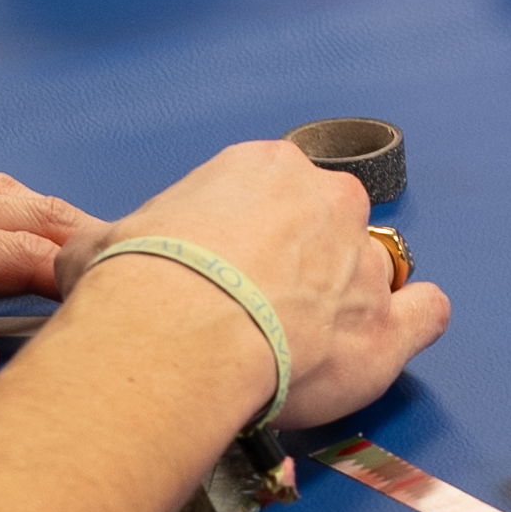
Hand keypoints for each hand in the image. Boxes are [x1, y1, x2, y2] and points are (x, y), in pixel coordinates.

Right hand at [94, 143, 446, 437]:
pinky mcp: (387, 326)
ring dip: (347, 301)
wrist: (172, 338)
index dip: (256, 235)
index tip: (234, 268)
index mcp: (263, 169)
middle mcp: (327, 202)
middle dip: (305, 263)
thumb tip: (85, 259)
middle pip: (331, 226)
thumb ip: (107, 244)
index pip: (276, 193)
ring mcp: (364, 262)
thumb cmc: (134, 285)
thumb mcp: (99, 245)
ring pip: (373, 273)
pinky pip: (425, 314)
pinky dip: (412, 325)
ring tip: (308, 343)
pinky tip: (386, 340)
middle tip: (264, 309)